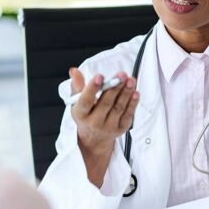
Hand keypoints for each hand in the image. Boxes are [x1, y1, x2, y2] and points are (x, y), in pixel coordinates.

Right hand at [68, 68, 138, 186]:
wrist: (94, 138)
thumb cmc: (86, 115)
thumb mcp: (77, 102)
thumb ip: (77, 85)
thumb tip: (74, 70)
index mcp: (80, 114)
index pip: (85, 101)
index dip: (92, 89)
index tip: (100, 76)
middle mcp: (94, 122)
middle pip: (105, 103)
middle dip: (114, 87)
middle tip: (121, 74)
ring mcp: (108, 127)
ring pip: (118, 108)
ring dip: (126, 93)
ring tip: (130, 80)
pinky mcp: (121, 129)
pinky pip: (128, 115)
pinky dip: (132, 103)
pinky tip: (135, 92)